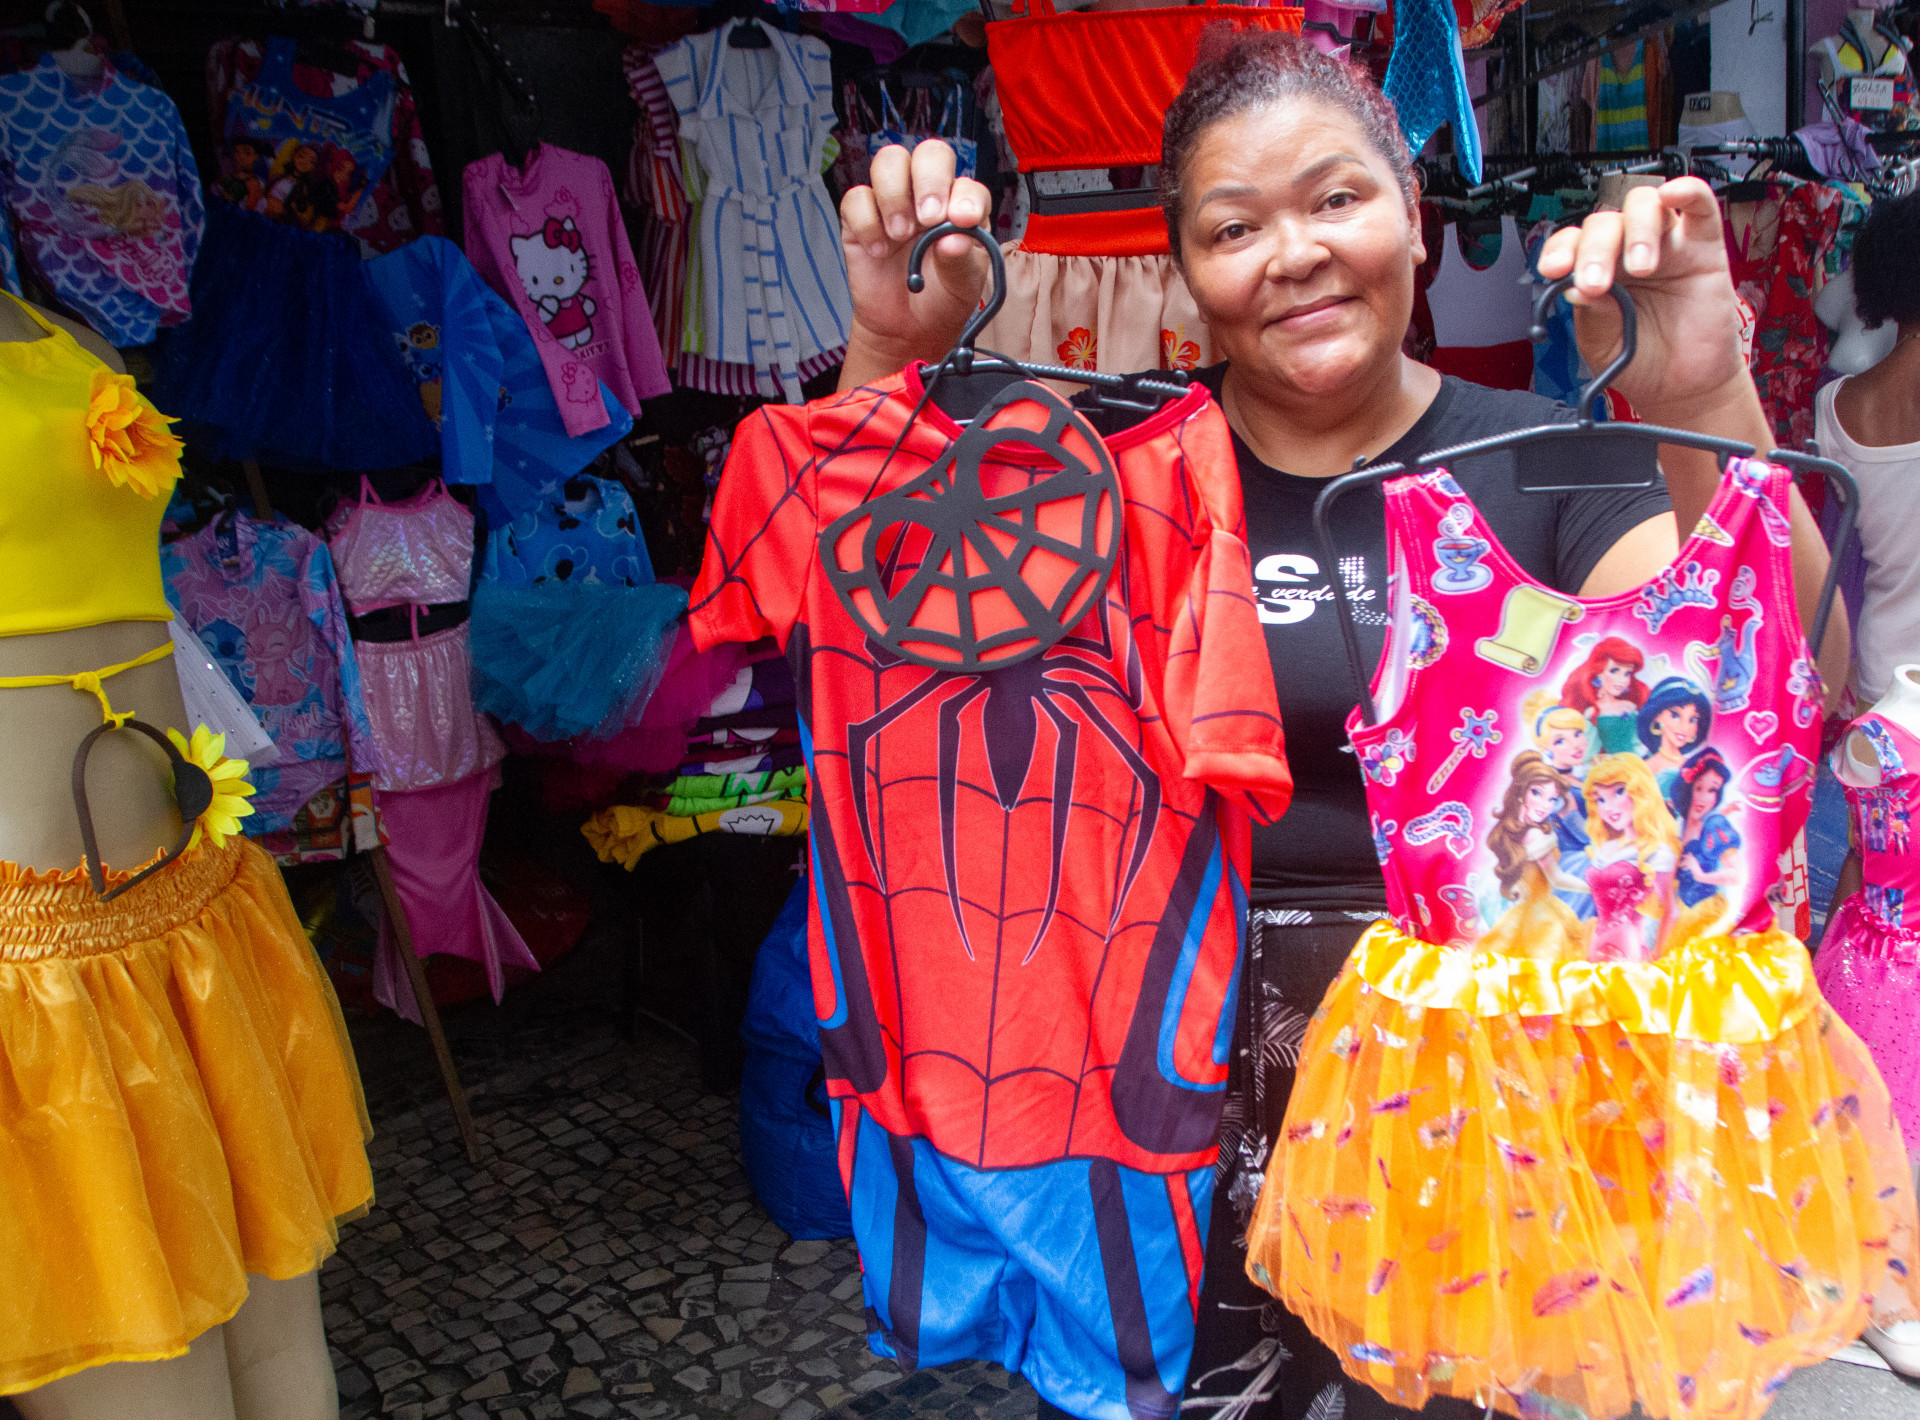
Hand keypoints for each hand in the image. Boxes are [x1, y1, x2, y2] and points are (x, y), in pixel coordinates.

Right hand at [838, 140, 993, 387]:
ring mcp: (894, 201)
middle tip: (928, 218)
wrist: (907, 328)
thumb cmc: (941, 298)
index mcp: (961, 205)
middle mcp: (928, 194)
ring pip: (889, 161)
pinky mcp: (861, 217)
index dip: (965, 195)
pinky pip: (857, 198)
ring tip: (901, 235)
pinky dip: (867, 222)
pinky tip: (878, 251)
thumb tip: (954, 239)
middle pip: (929, 154)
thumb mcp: (962, 285)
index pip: (967, 182)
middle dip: (929, 180)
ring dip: (895, 195)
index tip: (963, 219)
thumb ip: (961, 260)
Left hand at [1536, 179, 1752, 424]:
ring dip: (1636, 230)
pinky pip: (1699, 205)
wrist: (1685, 387)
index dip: (1560, 250)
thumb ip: (1592, 317)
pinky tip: (1671, 195)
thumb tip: (1574, 289)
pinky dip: (1686, 191)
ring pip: (1644, 206)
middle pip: (1605, 223)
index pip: (1571, 243)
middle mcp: (1626, 254)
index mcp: (1596, 273)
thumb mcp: (1605, 347)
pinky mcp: (1703, 247)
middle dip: (1595, 249)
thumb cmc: (1642, 364)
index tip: (1554, 270)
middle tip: (1597, 282)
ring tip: (1641, 269)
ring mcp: (1665, 246)